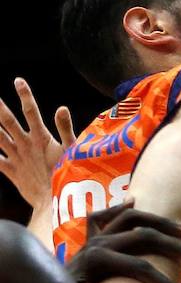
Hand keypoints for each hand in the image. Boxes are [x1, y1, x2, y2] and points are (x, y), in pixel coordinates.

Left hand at [0, 78, 73, 211]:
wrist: (54, 202)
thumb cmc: (68, 175)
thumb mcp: (72, 150)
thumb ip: (65, 128)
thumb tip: (61, 108)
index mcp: (41, 137)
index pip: (30, 111)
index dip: (25, 95)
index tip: (17, 80)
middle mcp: (25, 144)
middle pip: (7, 121)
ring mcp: (16, 157)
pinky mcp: (10, 171)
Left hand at [66, 204, 180, 282]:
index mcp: (97, 259)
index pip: (140, 265)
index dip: (162, 279)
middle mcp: (97, 241)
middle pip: (144, 235)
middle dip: (174, 247)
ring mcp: (93, 236)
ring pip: (133, 217)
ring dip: (160, 222)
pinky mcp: (88, 237)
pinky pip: (105, 215)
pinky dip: (120, 208)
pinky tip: (134, 202)